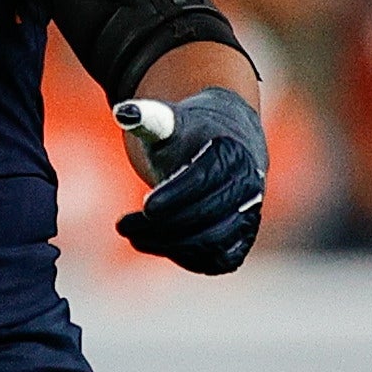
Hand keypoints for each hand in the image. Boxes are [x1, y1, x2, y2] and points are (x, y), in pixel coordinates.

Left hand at [115, 85, 266, 274]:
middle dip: (163, 225)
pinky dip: (185, 258)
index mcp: (233, 152)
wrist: (226, 143)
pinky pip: (217, 260)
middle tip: (123, 225)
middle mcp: (249, 186)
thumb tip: (124, 112)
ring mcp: (249, 216)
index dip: (177, 194)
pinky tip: (155, 243)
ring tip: (132, 234)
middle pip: (208, 215)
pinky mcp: (242, 240)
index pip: (206, 179)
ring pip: (212, 243)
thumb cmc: (192, 132)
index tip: (146, 205)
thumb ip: (149, 117)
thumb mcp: (171, 120)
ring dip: (168, 245)